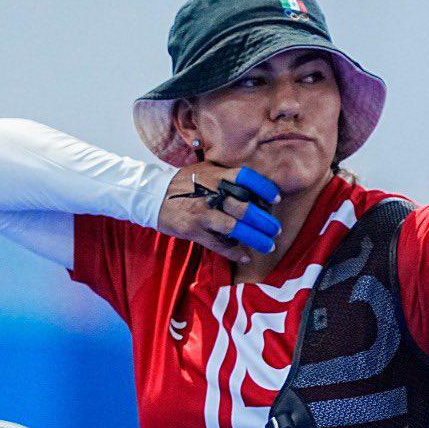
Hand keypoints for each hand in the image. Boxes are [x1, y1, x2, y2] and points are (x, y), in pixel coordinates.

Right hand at [158, 164, 281, 264]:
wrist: (152, 195)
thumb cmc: (186, 183)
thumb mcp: (206, 170)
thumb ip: (228, 177)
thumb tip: (257, 191)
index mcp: (216, 176)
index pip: (246, 178)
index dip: (263, 188)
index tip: (275, 198)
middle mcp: (211, 193)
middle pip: (245, 208)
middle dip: (264, 221)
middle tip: (275, 229)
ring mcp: (202, 213)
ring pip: (235, 228)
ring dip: (255, 239)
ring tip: (268, 245)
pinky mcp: (194, 230)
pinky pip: (219, 244)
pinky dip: (234, 252)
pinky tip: (245, 256)